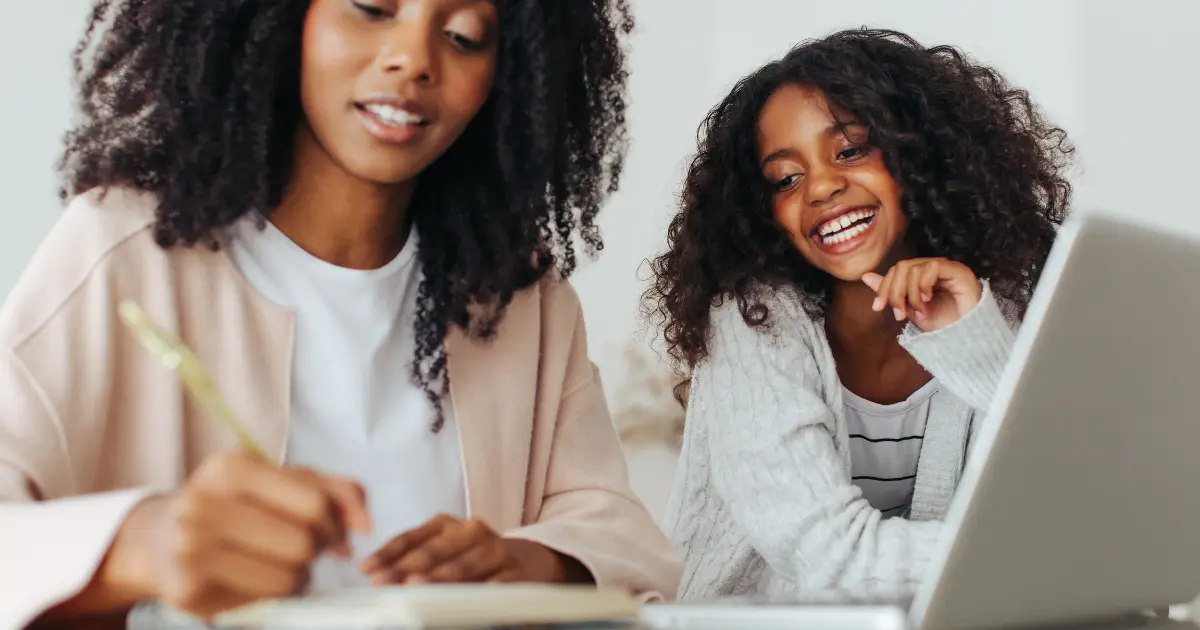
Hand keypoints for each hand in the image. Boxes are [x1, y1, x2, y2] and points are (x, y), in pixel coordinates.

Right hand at [111, 452, 371, 620]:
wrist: (160, 539)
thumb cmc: (237, 505)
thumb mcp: (283, 482)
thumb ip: (334, 491)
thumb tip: (366, 526)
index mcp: (231, 467)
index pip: (316, 505)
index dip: (336, 526)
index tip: (332, 533)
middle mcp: (203, 503)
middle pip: (304, 543)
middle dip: (314, 552)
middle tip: (299, 549)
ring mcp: (190, 548)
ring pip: (288, 577)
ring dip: (297, 577)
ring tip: (277, 564)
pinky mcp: (187, 590)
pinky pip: (261, 602)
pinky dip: (270, 596)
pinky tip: (252, 580)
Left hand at [361, 514, 581, 585]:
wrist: (526, 562)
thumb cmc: (472, 560)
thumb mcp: (443, 552)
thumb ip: (414, 560)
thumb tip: (377, 577)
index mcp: (446, 525)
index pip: (411, 538)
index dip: (389, 554)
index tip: (368, 570)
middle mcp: (471, 531)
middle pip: (434, 552)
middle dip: (407, 569)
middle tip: (386, 582)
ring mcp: (496, 550)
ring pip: (464, 566)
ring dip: (441, 578)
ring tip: (419, 586)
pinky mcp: (518, 571)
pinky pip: (501, 582)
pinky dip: (488, 588)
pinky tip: (475, 594)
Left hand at [862, 258, 981, 331]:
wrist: (965, 337)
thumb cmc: (942, 324)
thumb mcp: (909, 309)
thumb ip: (892, 292)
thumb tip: (865, 276)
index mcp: (921, 274)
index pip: (895, 271)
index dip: (883, 287)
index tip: (877, 307)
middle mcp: (932, 267)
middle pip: (901, 267)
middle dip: (894, 292)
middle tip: (898, 314)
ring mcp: (946, 267)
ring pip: (914, 268)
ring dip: (911, 295)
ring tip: (919, 312)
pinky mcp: (958, 270)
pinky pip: (932, 268)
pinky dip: (923, 286)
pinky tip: (927, 301)